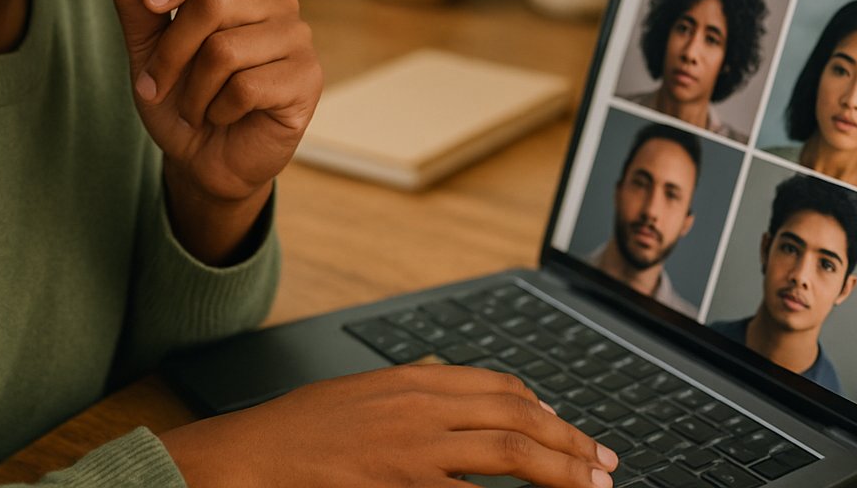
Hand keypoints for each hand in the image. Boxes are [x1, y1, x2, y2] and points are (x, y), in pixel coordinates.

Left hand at [105, 0, 322, 260]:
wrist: (205, 163)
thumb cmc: (181, 102)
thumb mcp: (147, 54)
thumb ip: (137, 10)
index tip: (151, 4)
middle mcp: (276, 4)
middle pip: (215, 0)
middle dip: (172, 50)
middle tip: (156, 84)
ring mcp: (297, 40)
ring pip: (226, 49)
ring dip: (193, 90)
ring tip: (194, 107)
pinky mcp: (307, 79)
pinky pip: (246, 86)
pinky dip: (217, 110)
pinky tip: (222, 117)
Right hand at [159, 364, 617, 487]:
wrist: (252, 455)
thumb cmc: (298, 431)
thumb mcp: (362, 395)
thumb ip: (412, 394)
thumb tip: (455, 395)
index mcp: (412, 380)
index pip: (499, 386)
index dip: (545, 410)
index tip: (570, 432)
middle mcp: (421, 406)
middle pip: (517, 416)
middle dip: (570, 441)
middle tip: (604, 465)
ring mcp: (415, 449)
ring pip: (510, 451)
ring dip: (561, 470)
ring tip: (593, 486)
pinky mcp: (401, 485)